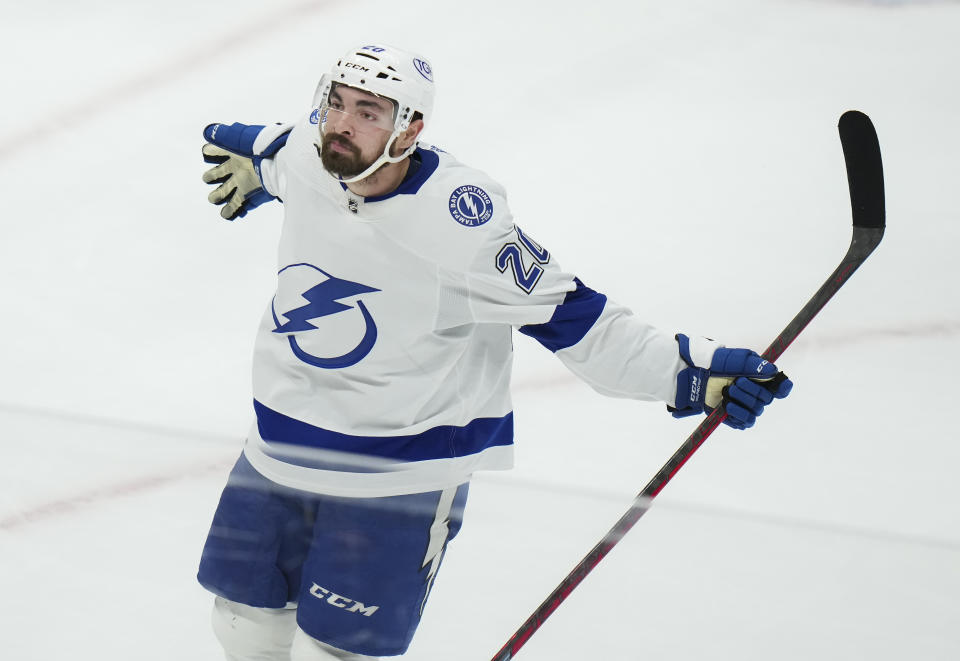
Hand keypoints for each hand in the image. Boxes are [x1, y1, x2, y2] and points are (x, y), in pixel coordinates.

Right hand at [200, 122, 291, 219]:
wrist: (282, 162)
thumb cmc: (263, 148)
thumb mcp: (241, 137)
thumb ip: (223, 135)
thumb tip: (207, 132)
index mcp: (234, 153)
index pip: (214, 152)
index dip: (209, 153)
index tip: (209, 155)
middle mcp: (237, 168)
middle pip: (215, 175)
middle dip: (210, 177)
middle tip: (211, 177)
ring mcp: (243, 183)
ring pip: (224, 192)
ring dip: (218, 196)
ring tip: (216, 198)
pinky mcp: (251, 196)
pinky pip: (237, 206)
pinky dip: (231, 211)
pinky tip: (227, 213)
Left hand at [671, 333, 792, 429]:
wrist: (697, 375)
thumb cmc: (718, 363)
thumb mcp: (737, 359)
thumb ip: (756, 364)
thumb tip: (773, 372)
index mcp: (760, 378)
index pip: (781, 388)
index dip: (783, 388)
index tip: (779, 386)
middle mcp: (756, 394)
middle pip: (766, 399)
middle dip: (751, 391)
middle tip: (736, 383)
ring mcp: (746, 407)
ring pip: (756, 412)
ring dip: (742, 401)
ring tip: (727, 392)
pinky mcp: (735, 418)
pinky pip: (745, 423)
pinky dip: (737, 414)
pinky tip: (727, 406)